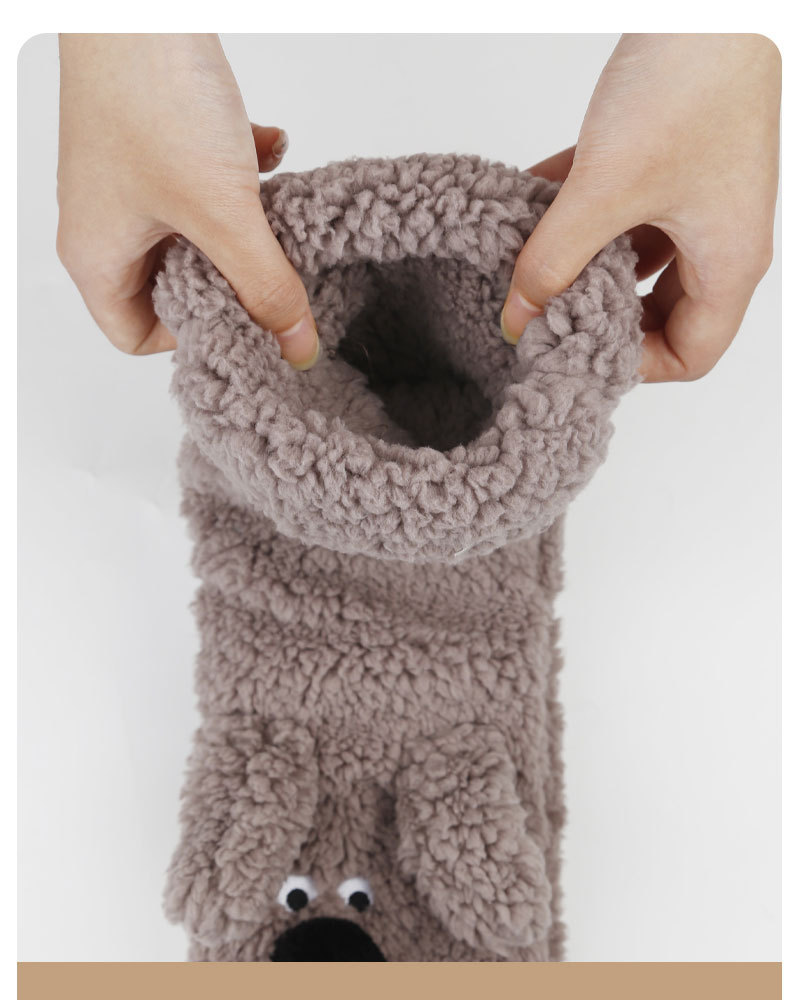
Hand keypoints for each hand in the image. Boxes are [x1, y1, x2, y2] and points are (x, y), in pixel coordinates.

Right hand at [56, 33, 318, 367]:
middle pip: (171, 285)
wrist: (140, 1)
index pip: (136, 335)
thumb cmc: (153, 99)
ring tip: (267, 209)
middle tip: (267, 272)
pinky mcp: (151, 142)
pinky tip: (266, 149)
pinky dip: (238, 174)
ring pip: (193, 233)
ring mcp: (126, 181)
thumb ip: (266, 286)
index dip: (192, 336)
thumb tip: (298, 348)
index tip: (243, 322)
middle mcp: (103, 224)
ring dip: (238, 226)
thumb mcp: (224, 214)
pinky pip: (201, 182)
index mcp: (98, 257)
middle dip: (226, 279)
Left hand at [501, 34, 780, 382]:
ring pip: (635, 260)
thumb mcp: (606, 189)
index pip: (691, 354)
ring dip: (584, 262)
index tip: (576, 353)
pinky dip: (580, 214)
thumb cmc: (692, 84)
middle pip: (663, 313)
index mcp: (728, 263)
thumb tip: (518, 318)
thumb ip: (554, 260)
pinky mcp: (671, 163)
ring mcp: (695, 200)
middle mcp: (719, 239)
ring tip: (532, 262)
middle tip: (549, 316)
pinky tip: (531, 204)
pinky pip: (622, 210)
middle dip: (602, 316)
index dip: (636, 367)